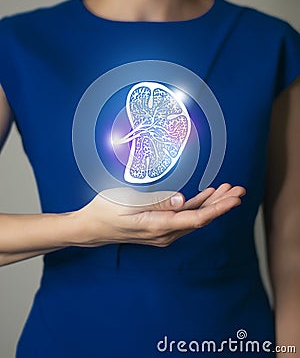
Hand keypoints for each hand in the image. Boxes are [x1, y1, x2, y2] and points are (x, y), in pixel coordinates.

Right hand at [75, 183, 245, 247]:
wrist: (90, 227)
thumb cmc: (105, 211)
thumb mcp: (127, 202)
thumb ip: (155, 201)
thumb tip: (181, 199)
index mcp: (158, 226)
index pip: (197, 219)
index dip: (218, 208)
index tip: (235, 199)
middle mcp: (165, 233)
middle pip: (201, 218)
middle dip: (221, 204)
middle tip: (238, 189)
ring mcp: (163, 231)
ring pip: (195, 217)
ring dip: (212, 203)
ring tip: (227, 189)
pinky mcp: (160, 226)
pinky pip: (185, 217)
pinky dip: (198, 205)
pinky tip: (207, 196)